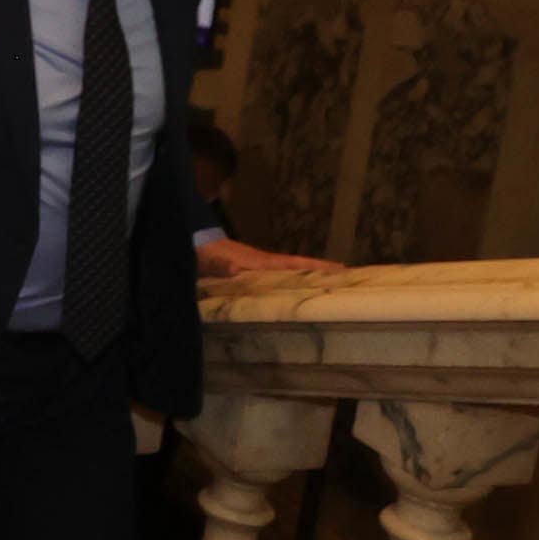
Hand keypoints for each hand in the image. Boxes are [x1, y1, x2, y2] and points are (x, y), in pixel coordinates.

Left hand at [199, 236, 338, 278]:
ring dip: (306, 280)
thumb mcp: (212, 261)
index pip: (295, 264)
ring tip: (326, 290)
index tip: (343, 269)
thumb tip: (236, 270)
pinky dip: (287, 285)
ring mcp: (257, 268)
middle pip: (298, 269)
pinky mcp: (248, 273)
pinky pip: (274, 281)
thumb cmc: (204, 253)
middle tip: (347, 281)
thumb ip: (221, 265)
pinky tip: (291, 295)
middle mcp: (264, 264)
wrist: (191, 244)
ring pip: (288, 275)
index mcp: (261, 262)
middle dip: (321, 274)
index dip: (318, 266)